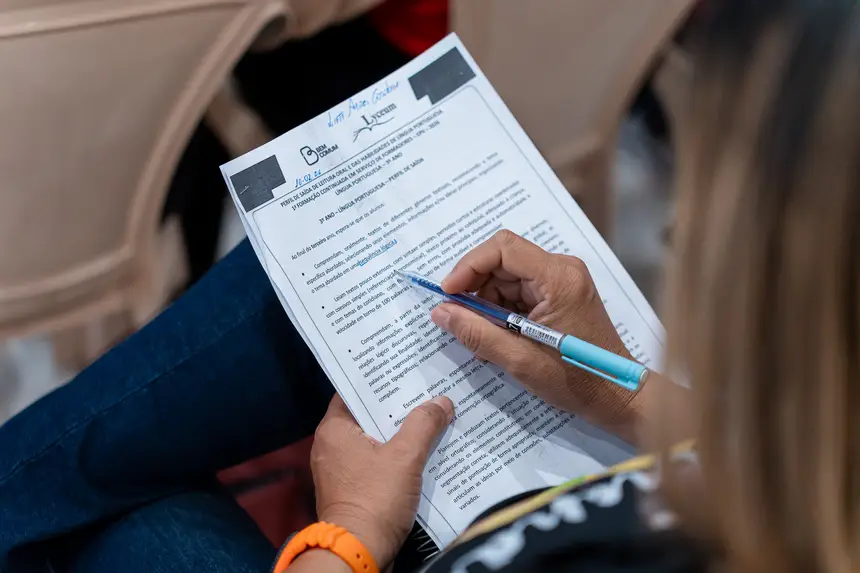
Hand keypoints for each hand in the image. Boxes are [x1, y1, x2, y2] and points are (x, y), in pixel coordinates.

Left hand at [311, 394, 453, 568]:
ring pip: (374, 440)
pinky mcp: (352, 489)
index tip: (403, 368)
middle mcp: (331, 445)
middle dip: (396, 406)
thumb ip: (424, 424)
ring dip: (399, 433)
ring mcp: (340, 470)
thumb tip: (442, 402)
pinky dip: (395, 457)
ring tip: (430, 416)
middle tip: (425, 389)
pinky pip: (376, 462)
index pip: (354, 391)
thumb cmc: (375, 498)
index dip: (379, 380)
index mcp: (334, 429)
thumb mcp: (405, 457)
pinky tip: (423, 451)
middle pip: (367, 416)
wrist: (358, 552)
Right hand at [431, 230, 640, 438]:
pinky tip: (498, 335)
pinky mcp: (561, 293)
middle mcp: (562, 269)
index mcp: (558, 278)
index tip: (448, 293)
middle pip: (503, 260)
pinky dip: (502, 309)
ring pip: (508, 276)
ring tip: (482, 336)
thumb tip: (440, 312)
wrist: (616, 394)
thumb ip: (476, 333)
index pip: (503, 248)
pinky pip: (520, 289)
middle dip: (476, 287)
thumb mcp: (518, 359)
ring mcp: (563, 280)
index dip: (469, 266)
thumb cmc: (575, 379)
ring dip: (487, 301)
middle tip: (460, 318)